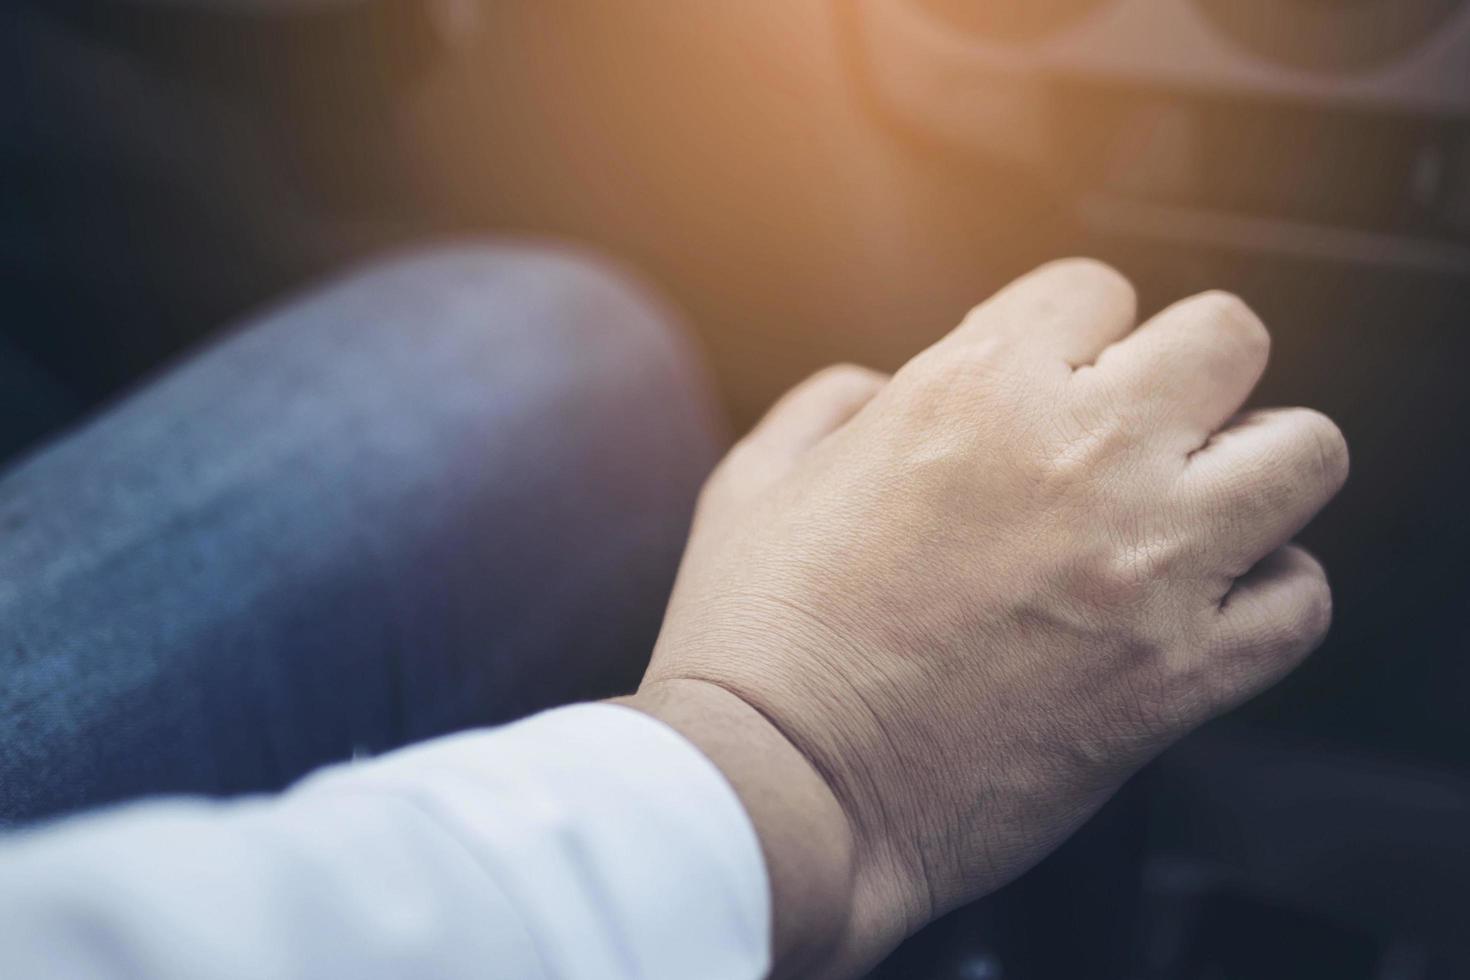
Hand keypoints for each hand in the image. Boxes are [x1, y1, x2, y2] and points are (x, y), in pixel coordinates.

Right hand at [624, 260, 1347, 976]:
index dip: (1069, 332)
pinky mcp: (1182, 675)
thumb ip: (829, 404)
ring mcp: (1148, 566)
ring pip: (1304, 453)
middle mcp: (1080, 456)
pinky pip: (1300, 600)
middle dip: (1185, 373)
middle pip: (1227, 339)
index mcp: (971, 390)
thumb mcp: (753, 482)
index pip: (1094, 288)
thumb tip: (883, 389)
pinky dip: (1266, 594)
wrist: (786, 792)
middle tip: (1139, 429)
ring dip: (1252, 469)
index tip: (1050, 380)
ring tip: (1193, 506)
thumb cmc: (755, 643)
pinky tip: (1204, 603)